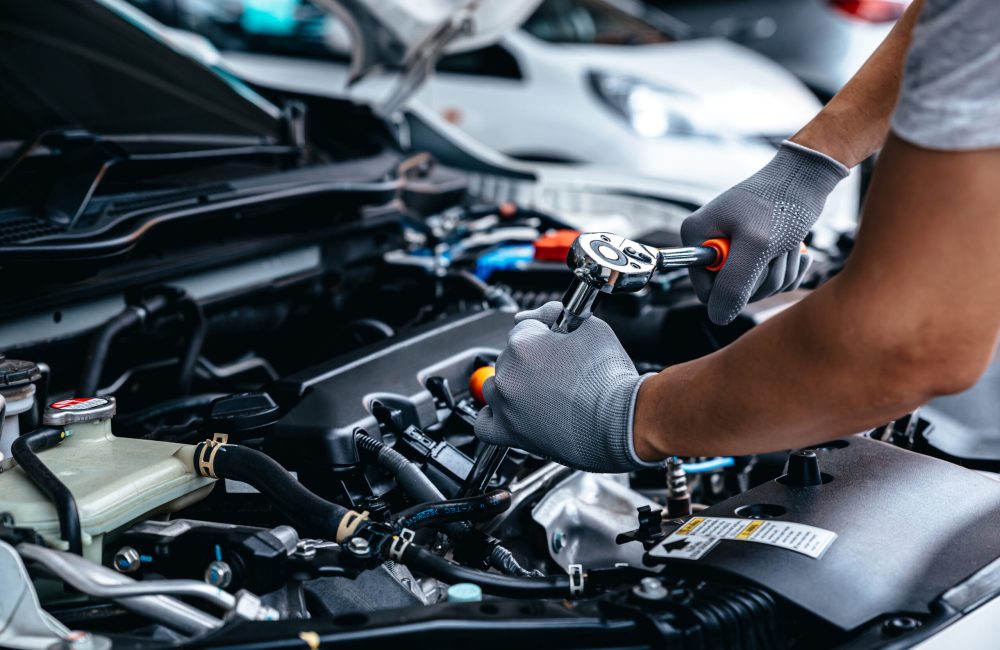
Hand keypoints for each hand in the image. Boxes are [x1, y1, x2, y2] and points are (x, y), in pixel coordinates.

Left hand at [474, 302, 660, 472]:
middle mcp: (508, 373)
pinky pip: (484, 424)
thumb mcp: (591, 328)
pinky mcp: (509, 433)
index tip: (556, 340)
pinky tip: (509, 412)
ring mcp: (505, 404)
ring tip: (542, 392)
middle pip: (509, 357)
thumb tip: (547, 312)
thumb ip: (559, 313)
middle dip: (531, 360)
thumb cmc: (610, 378)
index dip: (544, 332)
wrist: (620, 421)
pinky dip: (493, 417)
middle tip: (559, 370)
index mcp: (523, 343)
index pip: (524, 326)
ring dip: (513, 386)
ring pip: (496, 386)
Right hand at [681, 141, 848, 324]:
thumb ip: (733, 285)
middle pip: (732, 291)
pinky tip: (794, 249)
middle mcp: (710, 242)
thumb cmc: (781, 201)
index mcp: (697, 236)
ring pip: (756, 287)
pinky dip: (788, 269)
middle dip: (763, 277)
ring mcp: (733, 248)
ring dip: (780, 272)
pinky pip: (771, 279)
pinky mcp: (756, 251)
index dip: (733, 289)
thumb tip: (717, 317)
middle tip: (775, 250)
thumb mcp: (756, 246)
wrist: (807, 176)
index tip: (754, 265)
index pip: (705, 290)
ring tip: (786, 244)